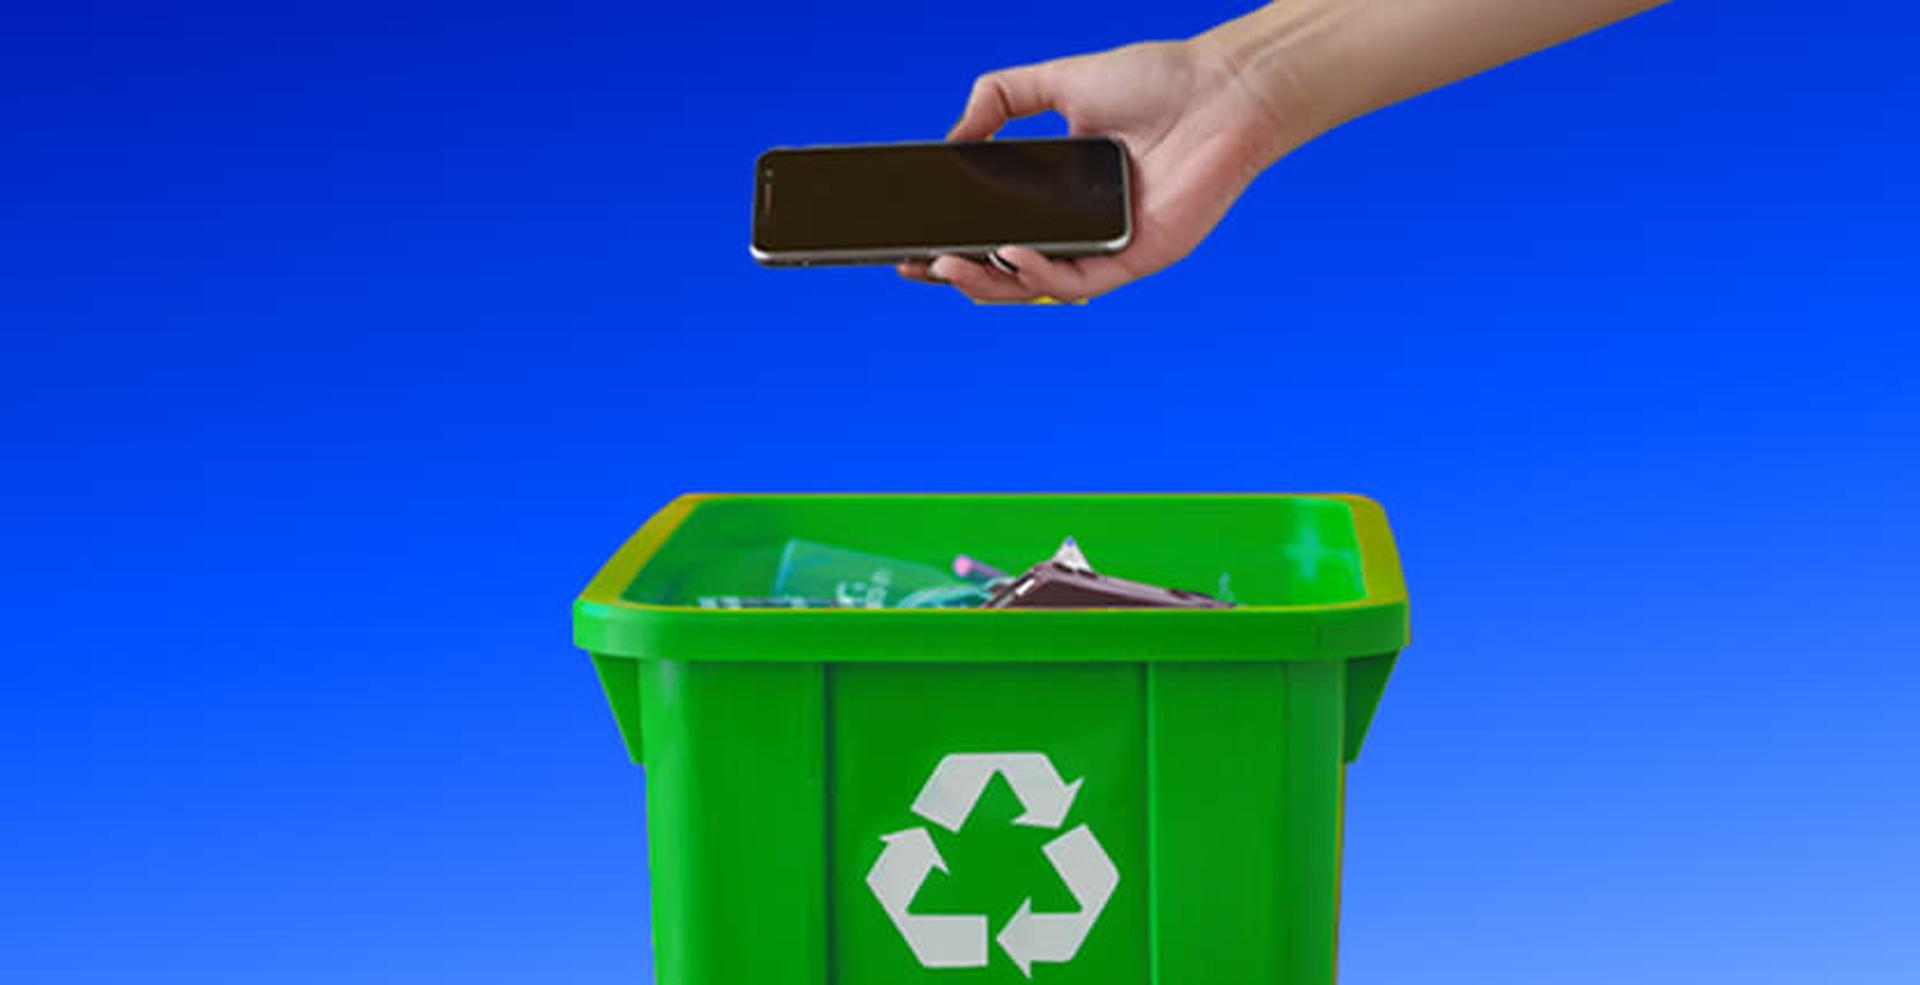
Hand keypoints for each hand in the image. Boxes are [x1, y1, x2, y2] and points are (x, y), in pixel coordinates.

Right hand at [901, 39, 1293, 302]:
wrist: (1221, 89)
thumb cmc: (1156, 80)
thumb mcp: (1058, 80)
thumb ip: (999, 99)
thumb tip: (951, 139)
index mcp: (1058, 191)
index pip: (993, 228)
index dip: (951, 241)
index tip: (910, 245)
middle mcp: (1079, 224)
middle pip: (1006, 267)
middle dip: (956, 272)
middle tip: (916, 266)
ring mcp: (1106, 245)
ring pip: (1035, 285)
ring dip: (987, 281)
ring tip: (948, 265)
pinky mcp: (1136, 258)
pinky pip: (1078, 280)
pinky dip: (1039, 273)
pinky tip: (1011, 254)